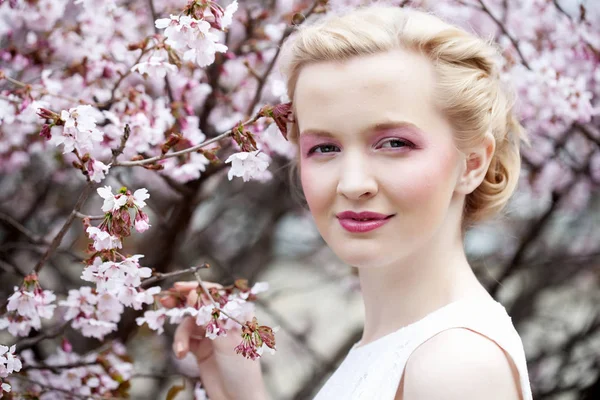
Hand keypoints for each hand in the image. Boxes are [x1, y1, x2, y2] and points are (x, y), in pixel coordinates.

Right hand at [160, 281, 268, 399]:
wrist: (237, 399)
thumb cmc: (242, 369)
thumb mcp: (226, 340)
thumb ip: (210, 317)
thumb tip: (195, 294)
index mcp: (238, 314)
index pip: (217, 293)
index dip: (197, 288)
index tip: (179, 288)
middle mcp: (224, 320)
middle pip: (199, 304)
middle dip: (182, 303)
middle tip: (165, 300)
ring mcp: (212, 333)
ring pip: (189, 323)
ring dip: (181, 335)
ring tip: (181, 351)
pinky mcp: (202, 347)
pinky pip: (186, 338)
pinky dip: (181, 344)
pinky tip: (181, 354)